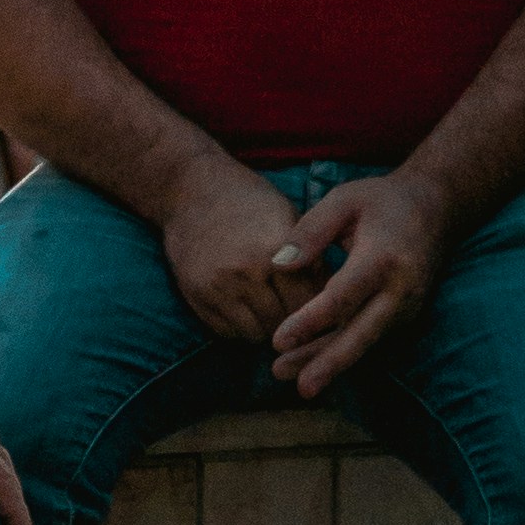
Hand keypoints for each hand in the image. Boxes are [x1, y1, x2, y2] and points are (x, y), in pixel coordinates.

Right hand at [160, 157, 331, 346]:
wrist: (191, 189)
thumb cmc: (249, 200)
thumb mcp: (289, 218)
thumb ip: (311, 259)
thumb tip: (333, 302)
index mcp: (276, 249)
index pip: (309, 303)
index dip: (320, 312)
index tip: (324, 315)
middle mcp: (246, 272)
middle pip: (284, 323)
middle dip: (296, 325)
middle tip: (301, 321)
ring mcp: (218, 287)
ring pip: (257, 335)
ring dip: (269, 330)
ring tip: (274, 316)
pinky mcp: (196, 297)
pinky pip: (228, 333)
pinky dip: (243, 329)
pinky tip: (249, 312)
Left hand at [268, 171, 450, 398]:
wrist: (436, 209)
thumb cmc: (382, 201)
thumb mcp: (343, 200)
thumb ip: (310, 231)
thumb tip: (277, 265)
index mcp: (383, 258)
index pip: (343, 298)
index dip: (310, 322)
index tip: (278, 340)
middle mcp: (401, 290)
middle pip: (361, 334)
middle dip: (328, 362)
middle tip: (296, 385)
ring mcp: (408, 308)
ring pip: (366, 343)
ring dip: (333, 364)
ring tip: (298, 383)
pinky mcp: (406, 317)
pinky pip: (372, 339)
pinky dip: (346, 354)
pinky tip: (316, 366)